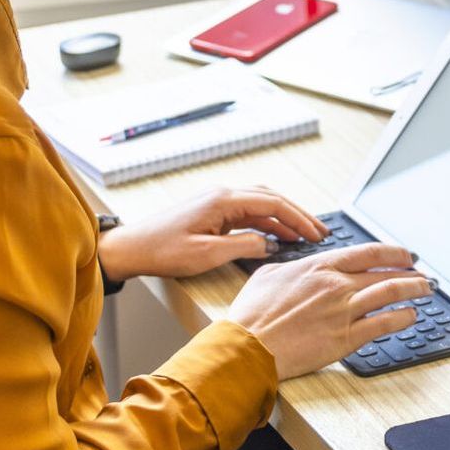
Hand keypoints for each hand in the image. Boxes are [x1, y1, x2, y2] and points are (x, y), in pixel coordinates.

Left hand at [95, 186, 329, 280]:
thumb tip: (270, 244)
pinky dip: (266, 221)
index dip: (297, 218)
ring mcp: (217, 202)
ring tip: (303, 234)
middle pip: (270, 198)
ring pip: (260, 203)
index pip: (272, 203)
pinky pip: (247, 212)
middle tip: (318, 231)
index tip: (315, 232)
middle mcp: (222, 195)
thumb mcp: (207, 254)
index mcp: (223, 200)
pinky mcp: (212, 211)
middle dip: (297, 215)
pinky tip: (275, 235)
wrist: (131, 248)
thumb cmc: (162, 251)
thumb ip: (244, 247)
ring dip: (283, 217)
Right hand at [227, 243, 432, 379]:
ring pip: (390, 293)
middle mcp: (336, 285)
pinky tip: (410, 315)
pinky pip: (383, 323)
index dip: (392, 253)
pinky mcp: (345, 338)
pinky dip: (402, 317)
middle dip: (409, 272)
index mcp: (319, 267)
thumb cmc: (251, 315)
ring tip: (426, 290)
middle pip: (384, 273)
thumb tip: (298, 265)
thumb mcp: (268, 276)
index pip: (368, 253)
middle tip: (422, 274)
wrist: (246, 348)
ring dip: (414, 290)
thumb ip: (291, 267)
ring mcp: (343, 311)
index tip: (405, 255)